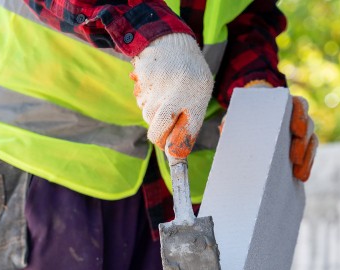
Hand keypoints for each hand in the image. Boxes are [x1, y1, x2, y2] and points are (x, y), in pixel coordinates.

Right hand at [131, 33, 213, 163]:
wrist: (172, 42)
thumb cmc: (189, 75)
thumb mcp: (198, 97)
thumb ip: (189, 125)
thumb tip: (175, 154)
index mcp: (195, 100)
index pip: (181, 137)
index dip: (175, 151)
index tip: (173, 156)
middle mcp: (175, 96)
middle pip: (157, 134)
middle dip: (160, 136)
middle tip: (167, 127)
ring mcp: (156, 90)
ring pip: (148, 118)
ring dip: (154, 116)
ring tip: (166, 97)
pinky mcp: (142, 84)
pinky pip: (141, 103)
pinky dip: (147, 101)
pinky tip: (156, 88)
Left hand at [223, 81, 317, 181]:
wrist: (250, 120)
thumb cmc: (246, 115)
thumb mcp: (237, 115)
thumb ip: (232, 120)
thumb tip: (223, 130)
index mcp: (285, 104)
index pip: (299, 105)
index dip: (300, 116)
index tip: (296, 129)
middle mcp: (297, 116)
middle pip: (308, 126)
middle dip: (303, 143)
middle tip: (294, 158)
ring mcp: (301, 132)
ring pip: (311, 142)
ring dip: (307, 158)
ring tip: (299, 173)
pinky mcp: (301, 146)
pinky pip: (309, 154)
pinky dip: (306, 165)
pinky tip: (301, 177)